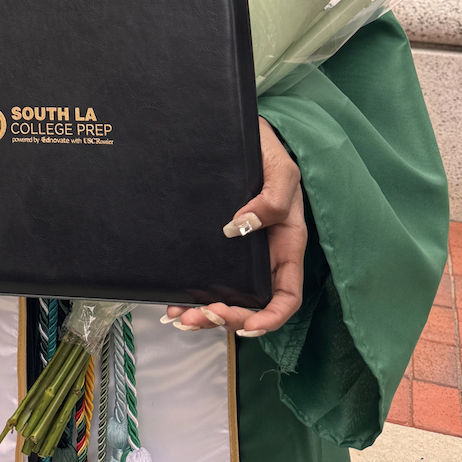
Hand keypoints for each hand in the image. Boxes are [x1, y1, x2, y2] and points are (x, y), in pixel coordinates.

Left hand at [165, 117, 305, 336]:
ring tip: (180, 316)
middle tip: (199, 316)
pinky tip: (174, 301)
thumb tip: (242, 226)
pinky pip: (209, 274)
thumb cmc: (270, 152)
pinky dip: (192, 293)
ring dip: (205, 312)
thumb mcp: (281, 171)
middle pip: (252, 303)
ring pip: (227, 295)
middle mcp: (264, 255)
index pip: (286, 296)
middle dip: (227, 318)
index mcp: (286, 245)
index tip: (245, 326)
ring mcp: (241, 251)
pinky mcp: (219, 243)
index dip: (269, 318)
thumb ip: (273, 199)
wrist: (247, 134)